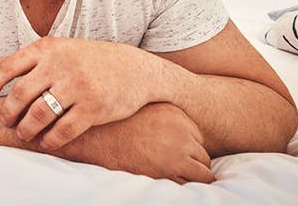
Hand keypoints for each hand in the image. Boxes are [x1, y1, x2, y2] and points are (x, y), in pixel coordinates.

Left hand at [0, 36, 187, 149]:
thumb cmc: (95, 60)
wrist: (137, 70)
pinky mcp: (93, 108)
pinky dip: (50, 141)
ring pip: (39, 114)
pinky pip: (63, 131)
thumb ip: (34, 56)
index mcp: (50, 48)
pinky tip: (46, 143)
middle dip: (9, 112)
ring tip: (24, 134)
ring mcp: (77, 87)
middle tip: (7, 121)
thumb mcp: (64, 48)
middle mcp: (61, 66)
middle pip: (21, 94)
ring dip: (26, 129)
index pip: (10, 66)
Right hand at [59, 103, 214, 182]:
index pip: (198, 137)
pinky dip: (182, 187)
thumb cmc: (116, 124)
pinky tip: (169, 181)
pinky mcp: (165, 173)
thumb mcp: (145, 110)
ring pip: (202, 173)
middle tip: (176, 166)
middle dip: (193, 162)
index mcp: (176, 115)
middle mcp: (180, 134)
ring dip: (193, 177)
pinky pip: (187, 186)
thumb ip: (167, 117)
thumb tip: (188, 132)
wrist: (93, 138)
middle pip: (203, 156)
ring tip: (177, 176)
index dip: (188, 146)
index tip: (175, 151)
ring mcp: (174, 155)